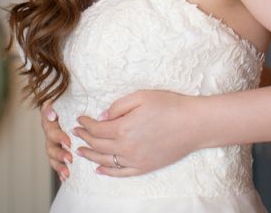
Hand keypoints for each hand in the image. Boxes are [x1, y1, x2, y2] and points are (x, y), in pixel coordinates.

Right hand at [40, 104, 72, 180]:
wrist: (69, 104)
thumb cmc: (69, 99)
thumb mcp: (61, 97)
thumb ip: (53, 104)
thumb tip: (50, 114)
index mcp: (50, 120)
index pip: (51, 129)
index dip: (58, 137)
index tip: (67, 142)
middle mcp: (50, 132)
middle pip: (51, 145)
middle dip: (60, 154)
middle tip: (70, 158)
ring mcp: (52, 142)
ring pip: (52, 156)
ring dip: (59, 164)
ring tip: (67, 172)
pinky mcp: (57, 150)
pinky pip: (56, 162)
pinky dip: (60, 170)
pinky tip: (65, 178)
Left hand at [73, 90, 199, 176]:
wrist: (195, 124)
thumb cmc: (171, 106)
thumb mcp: (142, 97)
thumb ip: (118, 107)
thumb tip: (102, 117)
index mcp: (123, 129)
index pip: (96, 129)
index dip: (85, 123)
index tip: (79, 119)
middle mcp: (126, 148)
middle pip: (97, 145)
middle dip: (84, 138)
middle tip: (76, 132)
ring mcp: (135, 160)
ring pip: (105, 161)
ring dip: (90, 155)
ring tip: (81, 150)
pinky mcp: (145, 167)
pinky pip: (121, 173)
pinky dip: (108, 172)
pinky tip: (100, 169)